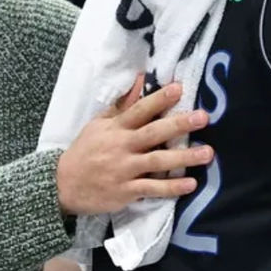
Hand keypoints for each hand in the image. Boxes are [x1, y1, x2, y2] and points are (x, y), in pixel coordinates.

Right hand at [56, 81, 212, 215]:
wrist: (63, 185)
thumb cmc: (85, 151)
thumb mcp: (99, 124)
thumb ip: (122, 104)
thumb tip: (140, 79)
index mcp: (115, 128)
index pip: (139, 110)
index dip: (159, 99)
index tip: (179, 89)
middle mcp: (122, 146)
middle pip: (153, 133)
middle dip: (179, 124)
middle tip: (203, 117)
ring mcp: (125, 169)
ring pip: (158, 161)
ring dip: (184, 157)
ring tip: (207, 152)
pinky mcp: (127, 191)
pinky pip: (153, 188)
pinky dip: (171, 187)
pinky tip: (190, 184)